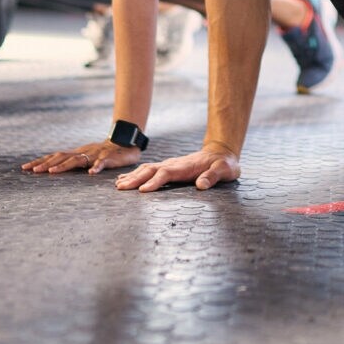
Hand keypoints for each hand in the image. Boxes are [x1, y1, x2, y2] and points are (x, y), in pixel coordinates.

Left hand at [22, 139, 141, 174]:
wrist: (125, 144)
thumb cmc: (104, 154)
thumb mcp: (86, 158)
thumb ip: (72, 163)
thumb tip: (53, 169)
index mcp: (76, 154)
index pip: (54, 157)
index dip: (40, 161)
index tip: (25, 168)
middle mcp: (82, 153)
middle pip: (61, 157)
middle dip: (46, 164)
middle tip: (32, 171)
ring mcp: (94, 155)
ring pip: (77, 160)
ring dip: (64, 166)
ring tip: (52, 172)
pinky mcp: (108, 158)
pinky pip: (102, 163)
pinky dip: (96, 168)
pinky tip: (91, 173)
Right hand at [115, 146, 240, 192]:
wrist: (221, 153)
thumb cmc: (224, 164)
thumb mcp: (224, 170)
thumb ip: (213, 176)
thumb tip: (201, 185)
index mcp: (185, 166)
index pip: (166, 173)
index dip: (154, 182)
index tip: (143, 191)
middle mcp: (174, 164)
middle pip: (151, 170)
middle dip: (136, 179)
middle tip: (120, 188)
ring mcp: (170, 165)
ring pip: (147, 169)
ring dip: (133, 176)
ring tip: (118, 185)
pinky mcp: (169, 168)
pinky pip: (149, 170)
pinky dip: (137, 174)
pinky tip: (127, 180)